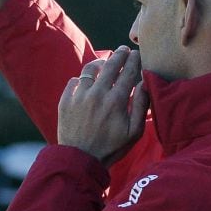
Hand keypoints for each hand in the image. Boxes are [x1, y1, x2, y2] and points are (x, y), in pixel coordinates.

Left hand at [57, 47, 148, 167]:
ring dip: (100, 62)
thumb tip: (146, 83)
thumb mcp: (134, 132)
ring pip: (90, 69)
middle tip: (123, 50)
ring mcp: (79, 96)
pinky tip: (86, 80)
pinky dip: (81, 79)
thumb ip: (142, 106)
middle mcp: (97, 94)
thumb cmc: (111, 148)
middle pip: (110, 65)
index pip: (128, 72)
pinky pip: (73, 82)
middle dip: (119, 55)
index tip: (137, 53)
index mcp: (116, 100)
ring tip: (105, 61)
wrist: (79, 160)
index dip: (134, 60)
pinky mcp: (65, 101)